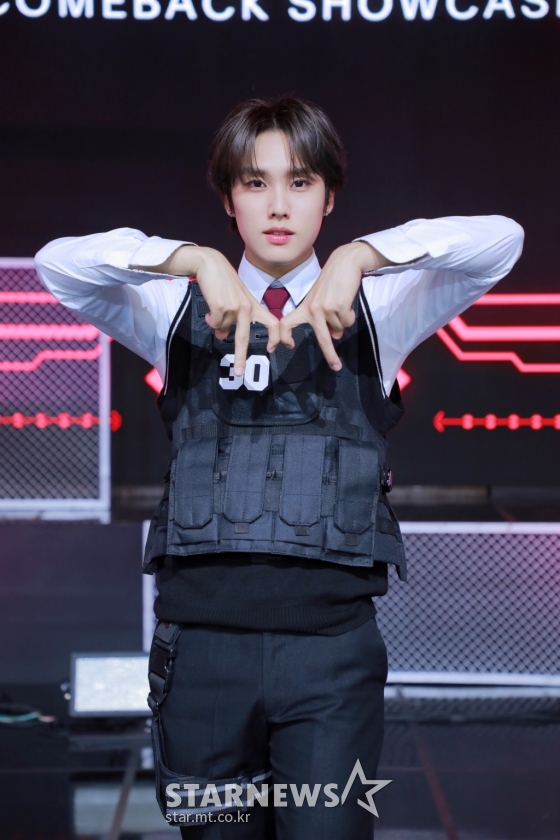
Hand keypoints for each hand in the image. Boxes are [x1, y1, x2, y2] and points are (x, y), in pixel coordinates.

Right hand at [164, 246, 280, 375]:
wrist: (211, 264)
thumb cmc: (223, 283)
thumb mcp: (233, 301)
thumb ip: (232, 319)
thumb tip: (222, 337)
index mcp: (254, 306)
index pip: (272, 322)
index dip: (276, 337)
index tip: (274, 349)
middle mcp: (248, 307)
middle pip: (244, 337)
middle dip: (240, 357)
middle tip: (239, 373)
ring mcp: (235, 307)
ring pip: (222, 329)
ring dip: (216, 323)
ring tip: (215, 306)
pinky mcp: (221, 307)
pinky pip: (213, 323)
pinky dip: (209, 318)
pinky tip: (210, 306)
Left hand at [276, 241, 390, 369]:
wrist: (344, 263)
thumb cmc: (332, 282)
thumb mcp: (323, 300)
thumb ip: (325, 319)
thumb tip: (335, 336)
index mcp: (304, 307)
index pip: (287, 322)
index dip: (283, 336)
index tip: (285, 346)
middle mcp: (312, 309)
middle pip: (321, 338)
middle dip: (330, 354)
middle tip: (336, 366)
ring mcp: (324, 308)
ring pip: (339, 328)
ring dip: (343, 320)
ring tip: (341, 303)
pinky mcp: (338, 306)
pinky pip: (347, 322)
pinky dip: (350, 315)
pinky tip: (347, 301)